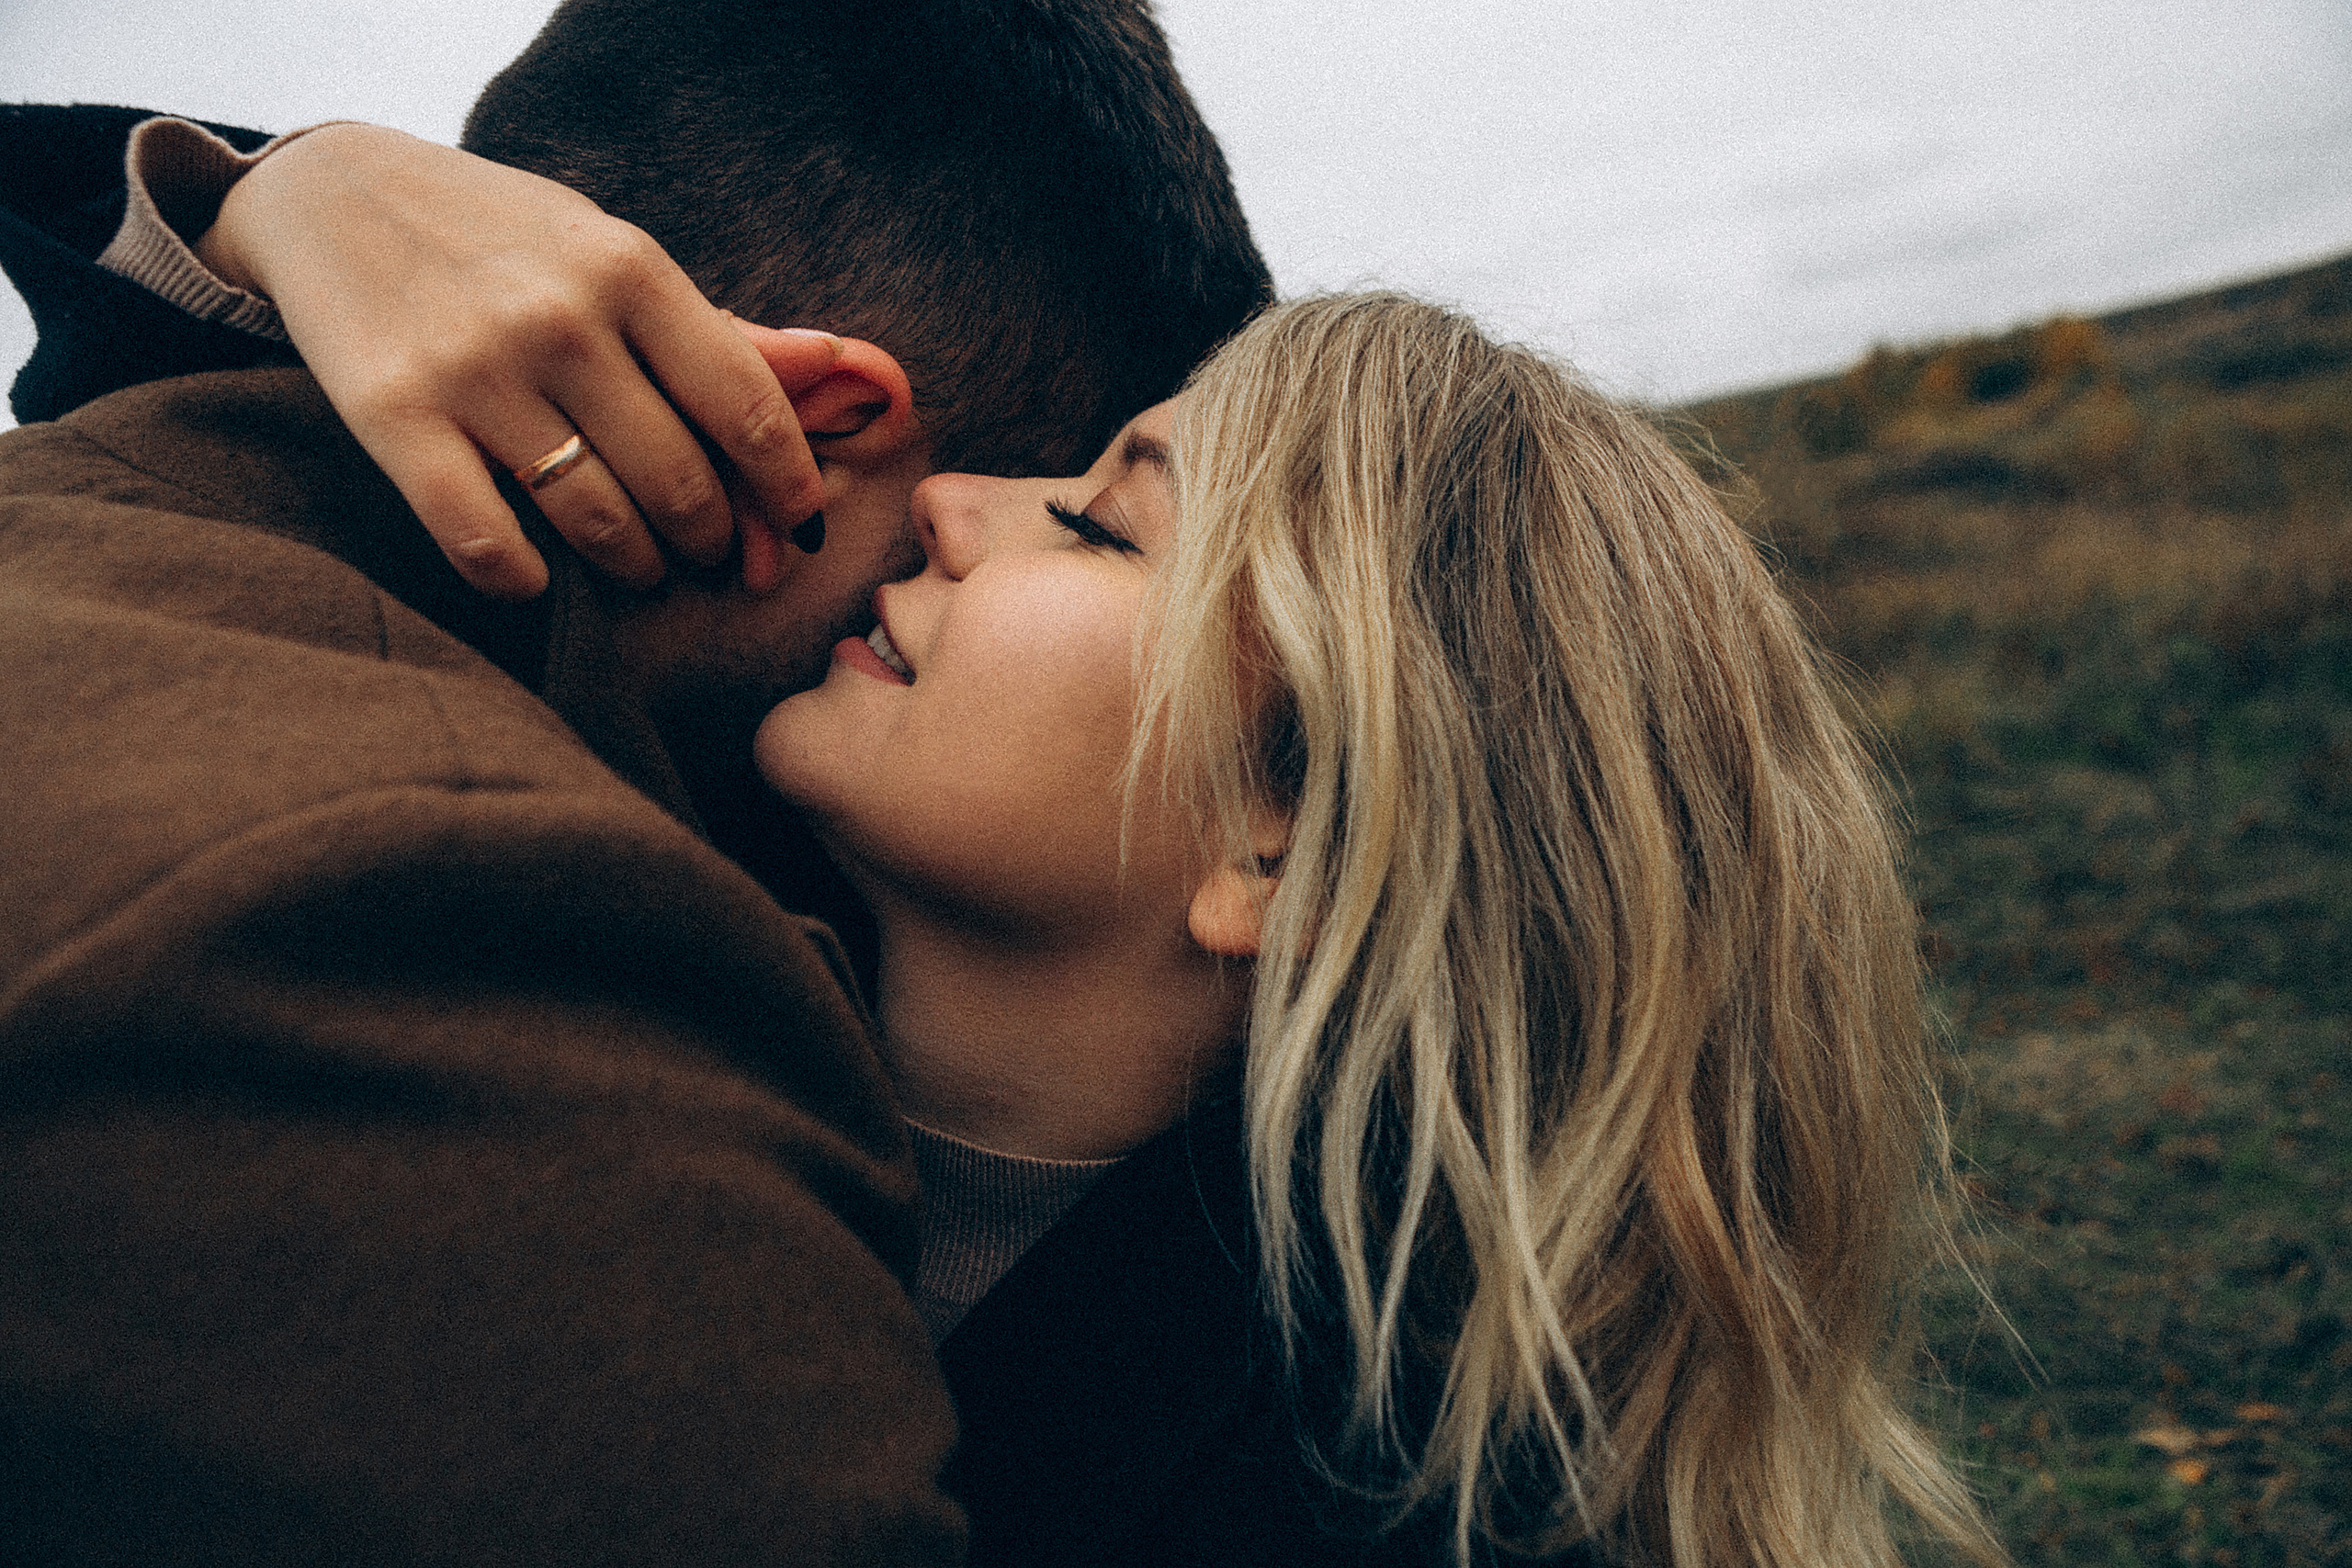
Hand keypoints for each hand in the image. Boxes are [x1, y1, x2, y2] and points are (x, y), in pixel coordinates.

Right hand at [198, 123, 827, 599]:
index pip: (746, 407)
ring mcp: (474, 370)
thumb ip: (717, 329)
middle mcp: (559, 319)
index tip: (801, 529)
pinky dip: (524, 580)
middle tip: (709, 553)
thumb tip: (840, 369)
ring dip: (635, 565)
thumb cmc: (502, 239)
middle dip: (711, 539)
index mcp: (629, 269)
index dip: (789, 487)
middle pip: (679, 480)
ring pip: (596, 519)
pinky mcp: (393, 417)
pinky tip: (539, 575)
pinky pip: (486, 542)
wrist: (332, 194)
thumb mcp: (611, 255)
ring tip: (642, 564)